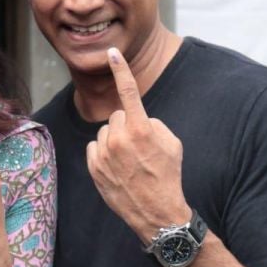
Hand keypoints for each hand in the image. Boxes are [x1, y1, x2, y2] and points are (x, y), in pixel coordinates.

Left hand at [86, 47, 190, 242]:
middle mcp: (119, 138)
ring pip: (105, 132)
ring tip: (128, 160)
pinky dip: (104, 154)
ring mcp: (104, 154)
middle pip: (117, 116)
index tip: (112, 53)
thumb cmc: (168, 176)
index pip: (129, 92)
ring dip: (114, 140)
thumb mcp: (172, 144)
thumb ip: (152, 124)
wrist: (157, 213)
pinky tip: (117, 168)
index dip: (120, 70)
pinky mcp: (94, 167)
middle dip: (127, 126)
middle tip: (139, 147)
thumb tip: (137, 119)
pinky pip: (95, 147)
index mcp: (141, 128)